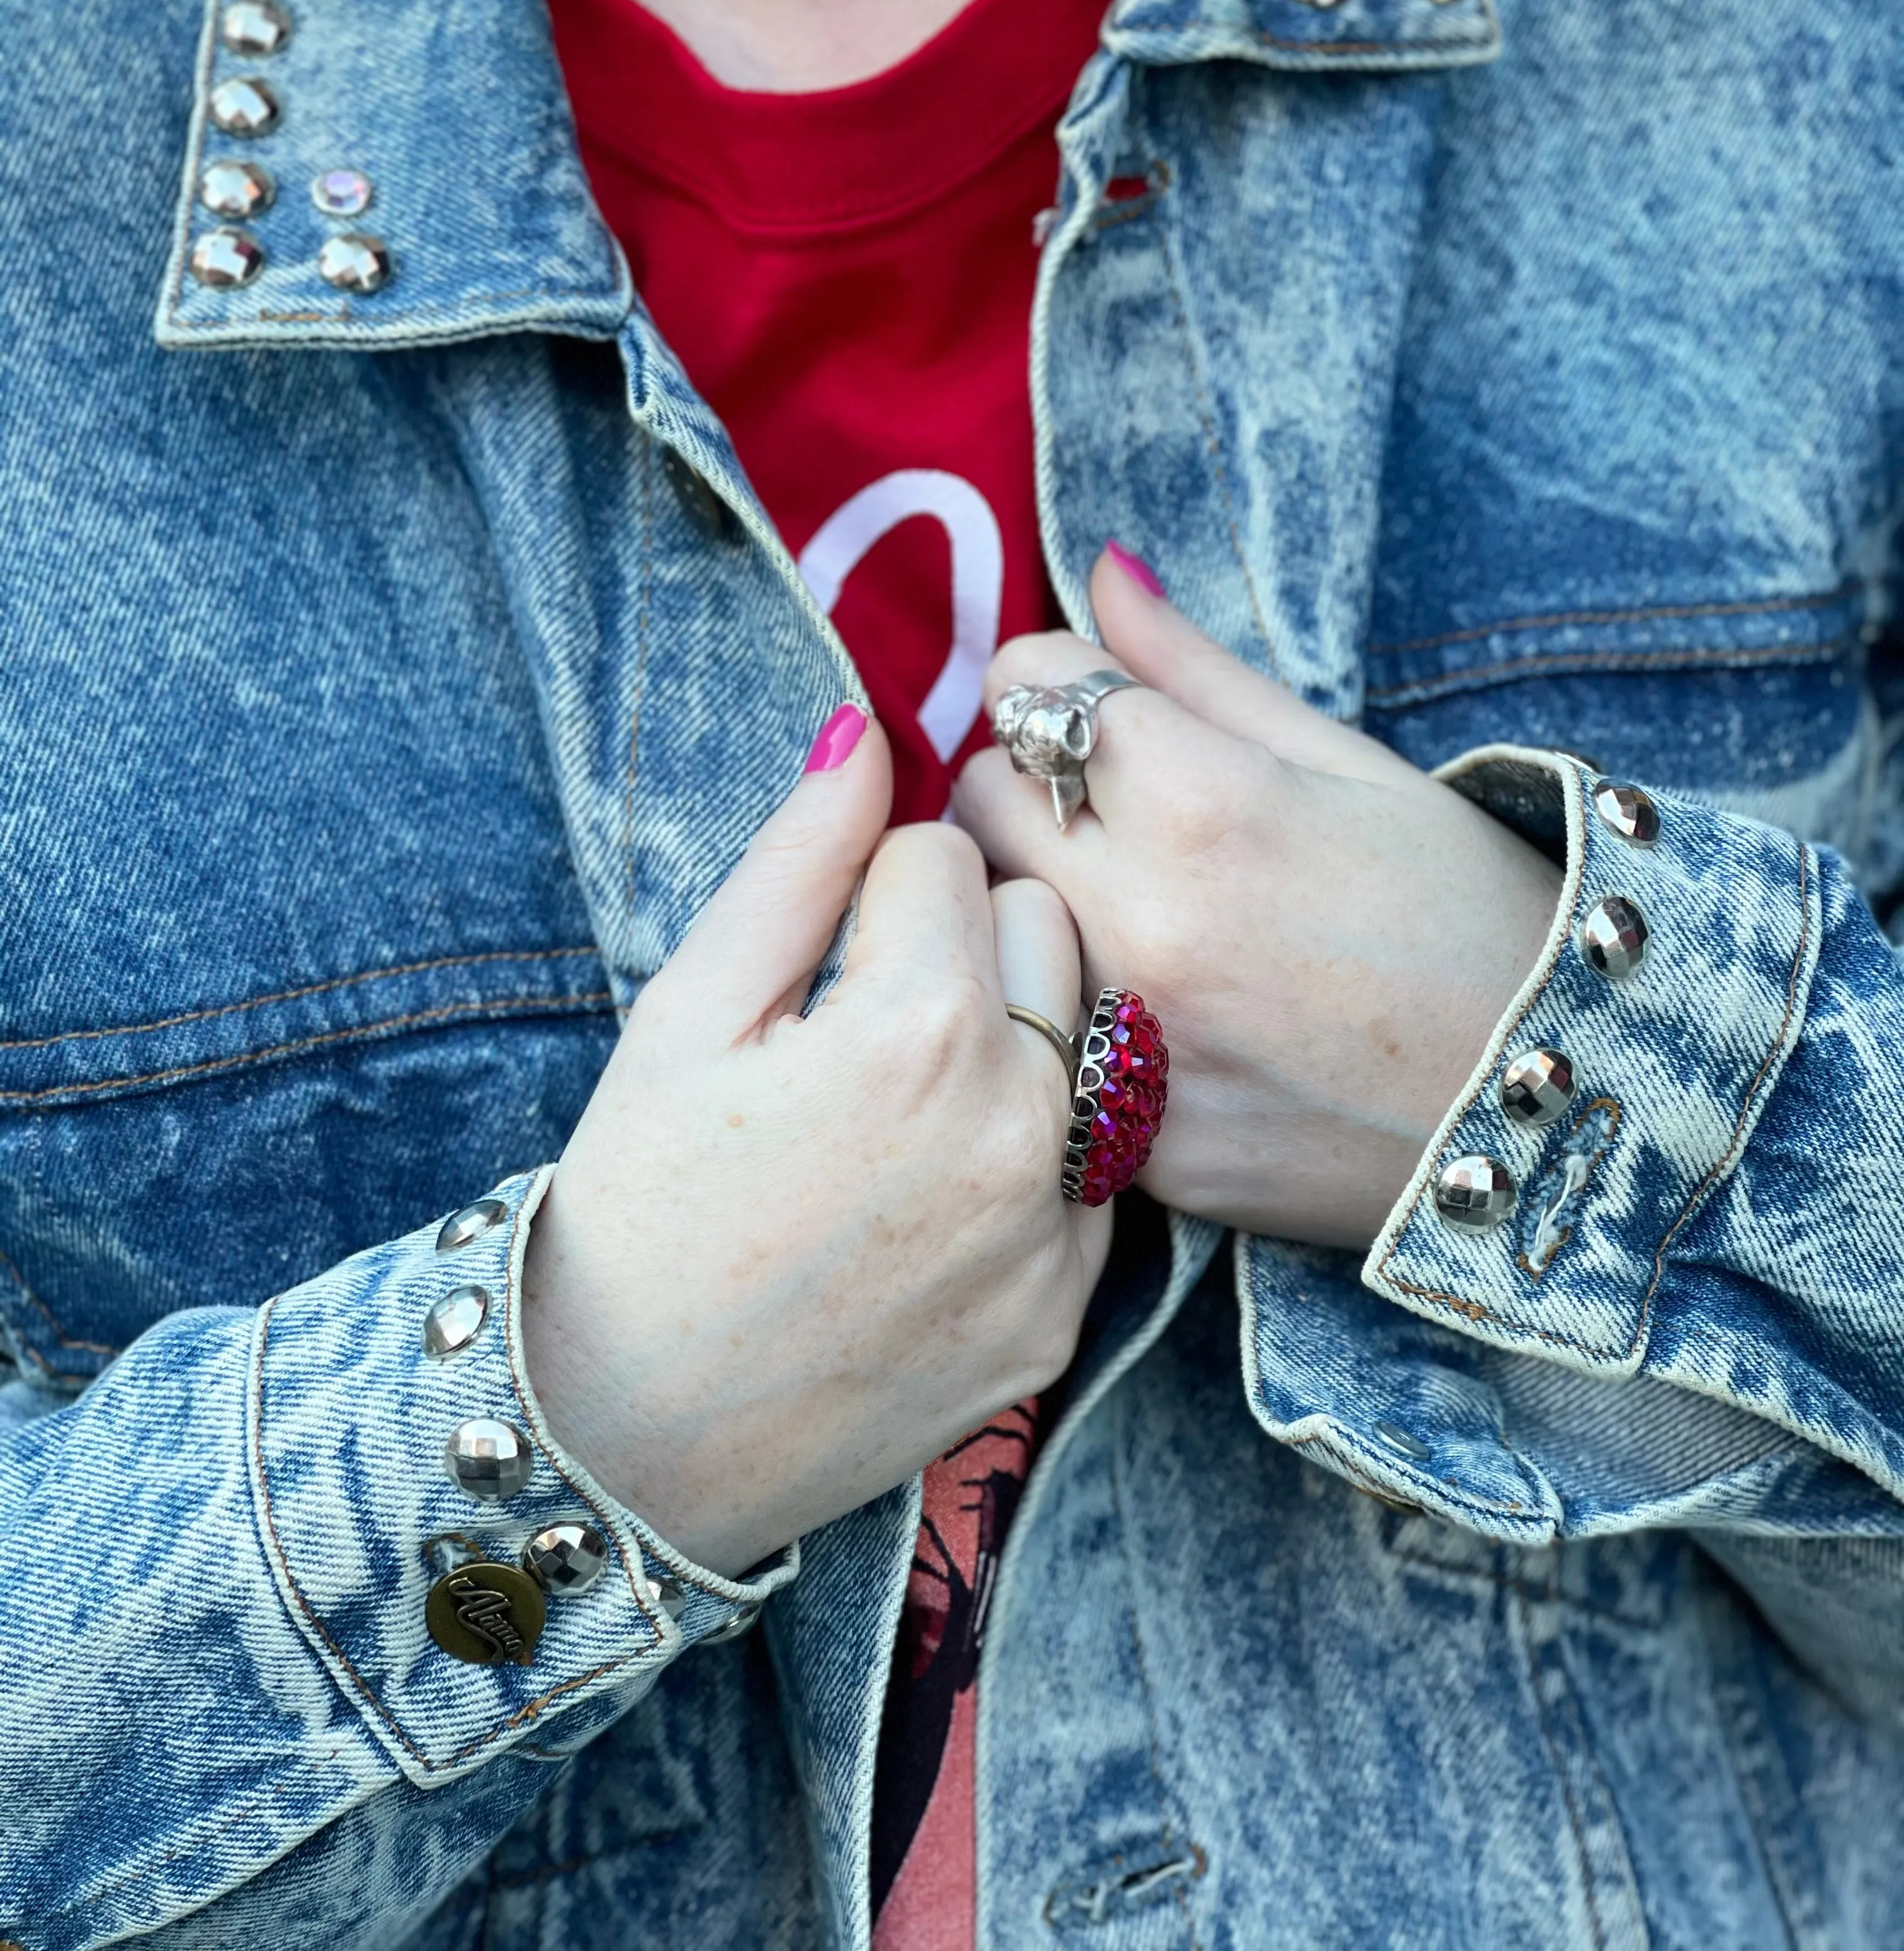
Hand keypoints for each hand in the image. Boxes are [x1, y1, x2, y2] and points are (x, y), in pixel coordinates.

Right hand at [523, 710, 1106, 1579]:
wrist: (621, 1436)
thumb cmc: (637, 1206)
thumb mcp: (687, 1011)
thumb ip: (798, 862)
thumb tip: (868, 731)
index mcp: (920, 1026)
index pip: (947, 850)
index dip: (867, 891)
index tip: (814, 961)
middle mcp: (1019, 1125)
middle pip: (1045, 928)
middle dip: (961, 944)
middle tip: (860, 1022)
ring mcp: (1053, 1230)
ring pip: (1085, 1042)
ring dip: (1013, 1042)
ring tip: (902, 1104)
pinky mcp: (1064, 1313)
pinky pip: (1088, 1172)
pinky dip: (1028, 1162)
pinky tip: (930, 1197)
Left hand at [952, 551, 1563, 1248]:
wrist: (1561, 1107)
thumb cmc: (1468, 909)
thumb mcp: (1348, 761)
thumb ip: (1194, 669)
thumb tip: (1098, 571)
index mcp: (1202, 802)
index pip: (1022, 687)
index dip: (1064, 688)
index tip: (1112, 719)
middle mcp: (1144, 925)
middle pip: (977, 804)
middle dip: (1033, 791)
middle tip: (1124, 820)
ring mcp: (1133, 1050)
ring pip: (994, 930)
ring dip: (1040, 905)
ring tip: (1144, 919)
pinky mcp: (1137, 1149)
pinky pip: (1050, 1048)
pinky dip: (1088, 1026)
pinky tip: (1179, 1023)